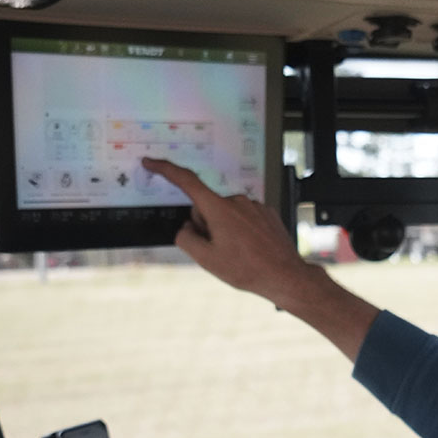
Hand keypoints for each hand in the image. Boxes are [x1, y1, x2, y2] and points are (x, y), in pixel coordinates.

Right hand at [141, 158, 379, 359]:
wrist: (285, 276)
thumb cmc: (248, 270)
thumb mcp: (207, 260)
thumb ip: (186, 239)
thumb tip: (186, 229)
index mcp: (219, 208)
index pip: (186, 181)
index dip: (165, 169)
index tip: (152, 161)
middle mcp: (237, 201)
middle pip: (206, 207)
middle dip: (206, 226)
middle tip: (220, 250)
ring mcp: (254, 206)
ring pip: (226, 214)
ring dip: (225, 230)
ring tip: (240, 253)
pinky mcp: (266, 212)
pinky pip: (244, 218)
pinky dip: (241, 231)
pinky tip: (251, 249)